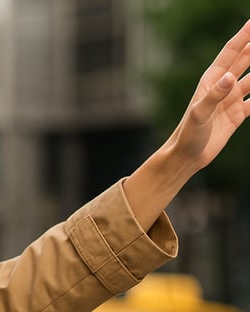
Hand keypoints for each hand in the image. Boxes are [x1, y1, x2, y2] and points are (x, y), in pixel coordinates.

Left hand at [164, 20, 249, 170]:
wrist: (187, 156)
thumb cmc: (187, 134)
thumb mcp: (199, 114)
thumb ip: (213, 96)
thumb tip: (230, 77)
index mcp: (212, 80)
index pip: (231, 52)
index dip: (244, 35)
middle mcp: (223, 87)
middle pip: (246, 60)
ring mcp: (231, 100)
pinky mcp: (238, 114)